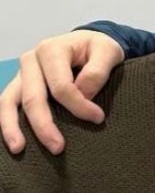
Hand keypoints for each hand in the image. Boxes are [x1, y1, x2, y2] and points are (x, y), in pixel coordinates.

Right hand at [0, 30, 124, 154]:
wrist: (88, 43)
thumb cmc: (98, 48)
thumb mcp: (108, 51)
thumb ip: (98, 71)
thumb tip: (84, 94)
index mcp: (51, 50)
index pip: (61, 86)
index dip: (79, 106)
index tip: (98, 118)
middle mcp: (31, 61)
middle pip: (33, 98)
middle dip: (44, 126)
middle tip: (58, 149)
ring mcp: (22, 74)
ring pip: (9, 101)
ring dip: (12, 127)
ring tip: (19, 149)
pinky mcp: (20, 86)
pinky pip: (7, 104)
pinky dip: (6, 122)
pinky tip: (14, 141)